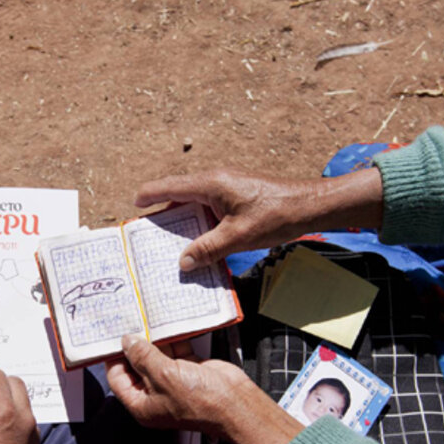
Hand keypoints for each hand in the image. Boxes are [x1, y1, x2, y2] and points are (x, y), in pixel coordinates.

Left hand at [107, 335, 302, 443]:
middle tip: (129, 323)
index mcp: (143, 405)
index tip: (112, 338)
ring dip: (153, 340)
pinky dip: (172, 339)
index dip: (114, 358)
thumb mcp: (163, 376)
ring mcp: (173, 382)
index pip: (118, 379)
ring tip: (146, 319)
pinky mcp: (189, 370)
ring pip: (156, 356)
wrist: (236, 404)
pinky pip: (175, 351)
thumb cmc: (201, 402)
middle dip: (134, 346)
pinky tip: (168, 325)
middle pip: (137, 365)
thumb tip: (127, 342)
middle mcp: (155, 394)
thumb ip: (142, 357)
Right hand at [136, 167, 382, 269]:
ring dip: (183, 219)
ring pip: (195, 201)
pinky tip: (199, 240)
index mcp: (211, 184)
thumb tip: (183, 262)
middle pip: (180, 194)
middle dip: (163, 211)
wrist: (309, 206)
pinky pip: (210, 207)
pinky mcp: (237, 196)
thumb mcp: (238, 236)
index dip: (150, 194)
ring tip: (168, 240)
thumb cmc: (275, 215)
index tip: (134, 204)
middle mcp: (216, 181)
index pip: (171, 186)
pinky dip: (199, 221)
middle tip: (146, 231)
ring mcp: (227, 187)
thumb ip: (208, 248)